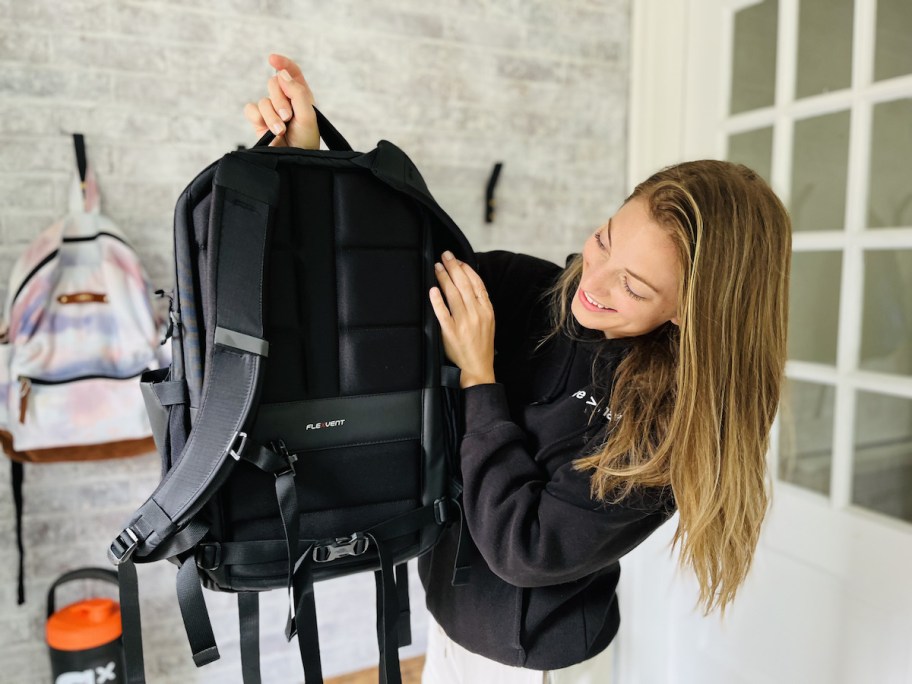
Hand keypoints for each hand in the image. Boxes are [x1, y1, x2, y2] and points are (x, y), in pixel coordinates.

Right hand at [243, 54, 319, 148]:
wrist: (295, 160)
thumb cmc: (306, 141)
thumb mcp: (308, 115)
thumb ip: (297, 93)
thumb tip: (281, 73)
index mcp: (301, 96)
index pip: (291, 73)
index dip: (283, 63)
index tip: (272, 59)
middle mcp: (285, 100)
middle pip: (274, 83)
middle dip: (280, 100)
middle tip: (288, 117)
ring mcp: (271, 110)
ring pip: (263, 100)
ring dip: (272, 116)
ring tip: (281, 130)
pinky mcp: (259, 121)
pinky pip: (251, 109)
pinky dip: (258, 117)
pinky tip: (266, 129)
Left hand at [429, 252, 495, 388]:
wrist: (478, 367)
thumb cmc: (481, 344)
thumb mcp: (488, 321)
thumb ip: (480, 304)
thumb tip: (468, 283)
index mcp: (487, 310)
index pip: (476, 284)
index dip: (466, 269)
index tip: (458, 260)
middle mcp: (476, 314)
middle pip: (463, 285)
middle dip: (453, 267)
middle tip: (445, 255)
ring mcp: (463, 323)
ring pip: (453, 295)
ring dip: (444, 278)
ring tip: (437, 267)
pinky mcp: (451, 333)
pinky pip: (442, 313)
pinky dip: (437, 300)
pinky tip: (433, 290)